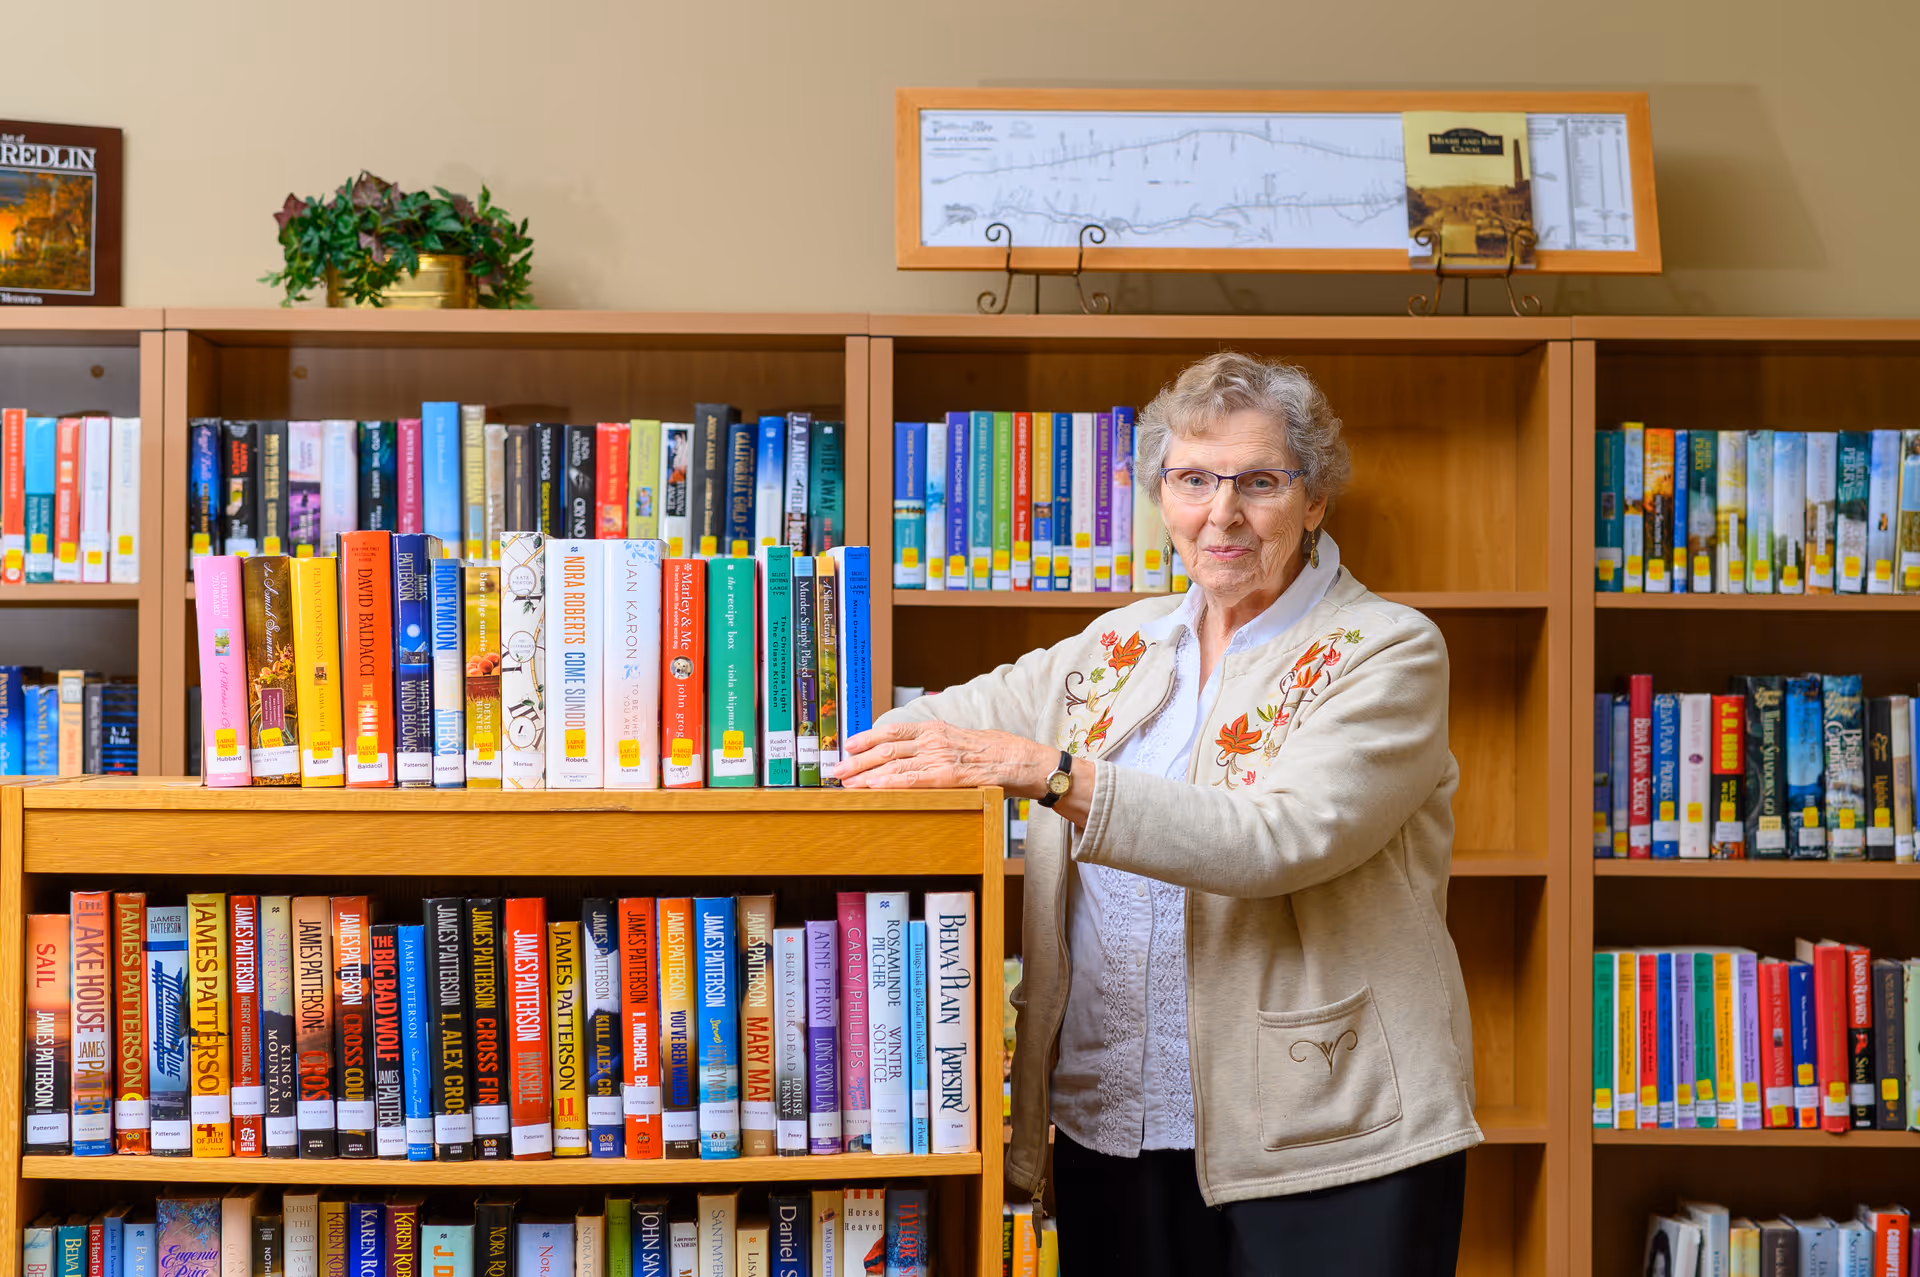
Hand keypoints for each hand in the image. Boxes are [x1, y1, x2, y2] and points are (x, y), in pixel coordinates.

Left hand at [834, 720, 1053, 794]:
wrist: (1023, 761)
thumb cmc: (995, 754)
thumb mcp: (961, 741)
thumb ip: (938, 745)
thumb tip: (916, 754)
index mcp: (935, 730)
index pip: (893, 731)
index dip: (866, 738)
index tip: (847, 746)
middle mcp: (934, 740)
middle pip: (886, 748)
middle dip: (858, 760)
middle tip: (837, 770)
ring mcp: (940, 757)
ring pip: (894, 764)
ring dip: (865, 774)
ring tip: (845, 784)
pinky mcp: (949, 776)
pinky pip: (912, 780)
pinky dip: (888, 784)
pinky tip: (872, 789)